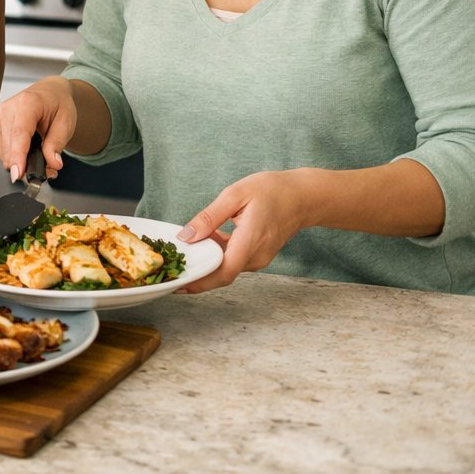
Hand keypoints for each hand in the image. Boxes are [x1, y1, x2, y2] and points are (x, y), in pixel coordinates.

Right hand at [0, 76, 75, 182]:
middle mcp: (8, 108)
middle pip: (9, 145)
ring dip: (18, 161)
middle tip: (44, 172)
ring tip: (37, 158)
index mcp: (28, 102)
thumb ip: (57, 144)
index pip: (19, 133)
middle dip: (23, 164)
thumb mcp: (66, 123)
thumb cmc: (57, 104)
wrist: (49, 93)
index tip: (18, 174)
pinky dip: (11, 156)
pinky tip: (24, 152)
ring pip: (2, 150)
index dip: (17, 155)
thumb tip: (53, 164)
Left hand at [174, 170, 310, 292]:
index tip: (177, 284)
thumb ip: (209, 218)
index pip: (223, 272)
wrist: (303, 196)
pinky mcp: (258, 255)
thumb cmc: (272, 190)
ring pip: (226, 267)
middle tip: (171, 267)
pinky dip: (217, 254)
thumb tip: (186, 236)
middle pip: (221, 273)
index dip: (200, 282)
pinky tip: (206, 238)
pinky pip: (233, 259)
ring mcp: (259, 258)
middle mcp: (256, 256)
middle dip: (197, 272)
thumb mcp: (235, 195)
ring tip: (184, 249)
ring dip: (206, 260)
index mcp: (251, 241)